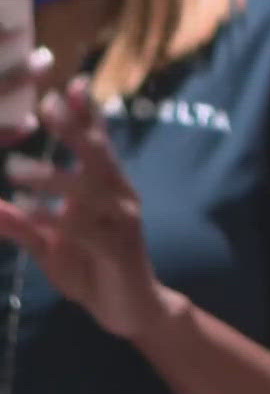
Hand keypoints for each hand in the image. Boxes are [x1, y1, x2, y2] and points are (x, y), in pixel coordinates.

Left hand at [0, 75, 177, 340]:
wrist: (131, 310)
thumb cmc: (93, 270)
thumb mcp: (50, 245)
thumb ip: (23, 224)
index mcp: (106, 189)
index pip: (98, 145)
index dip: (86, 115)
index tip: (71, 83)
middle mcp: (119, 198)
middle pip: (99, 156)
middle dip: (76, 130)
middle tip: (47, 106)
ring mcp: (122, 223)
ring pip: (89, 192)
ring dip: (53, 178)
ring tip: (15, 170)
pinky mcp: (119, 251)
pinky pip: (85, 231)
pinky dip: (56, 220)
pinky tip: (30, 211)